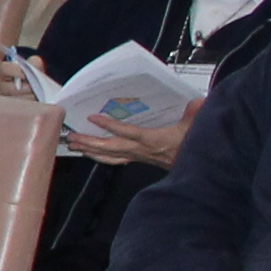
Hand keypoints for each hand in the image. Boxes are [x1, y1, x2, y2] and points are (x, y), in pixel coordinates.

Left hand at [65, 111, 190, 167]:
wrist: (198, 168)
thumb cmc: (194, 147)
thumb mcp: (196, 127)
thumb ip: (196, 113)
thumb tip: (198, 101)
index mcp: (154, 141)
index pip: (128, 133)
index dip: (111, 126)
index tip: (93, 118)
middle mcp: (142, 150)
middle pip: (112, 147)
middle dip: (90, 142)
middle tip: (71, 137)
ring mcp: (139, 157)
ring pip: (110, 156)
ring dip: (90, 150)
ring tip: (74, 145)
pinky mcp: (139, 160)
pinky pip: (116, 160)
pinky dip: (101, 157)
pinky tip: (90, 154)